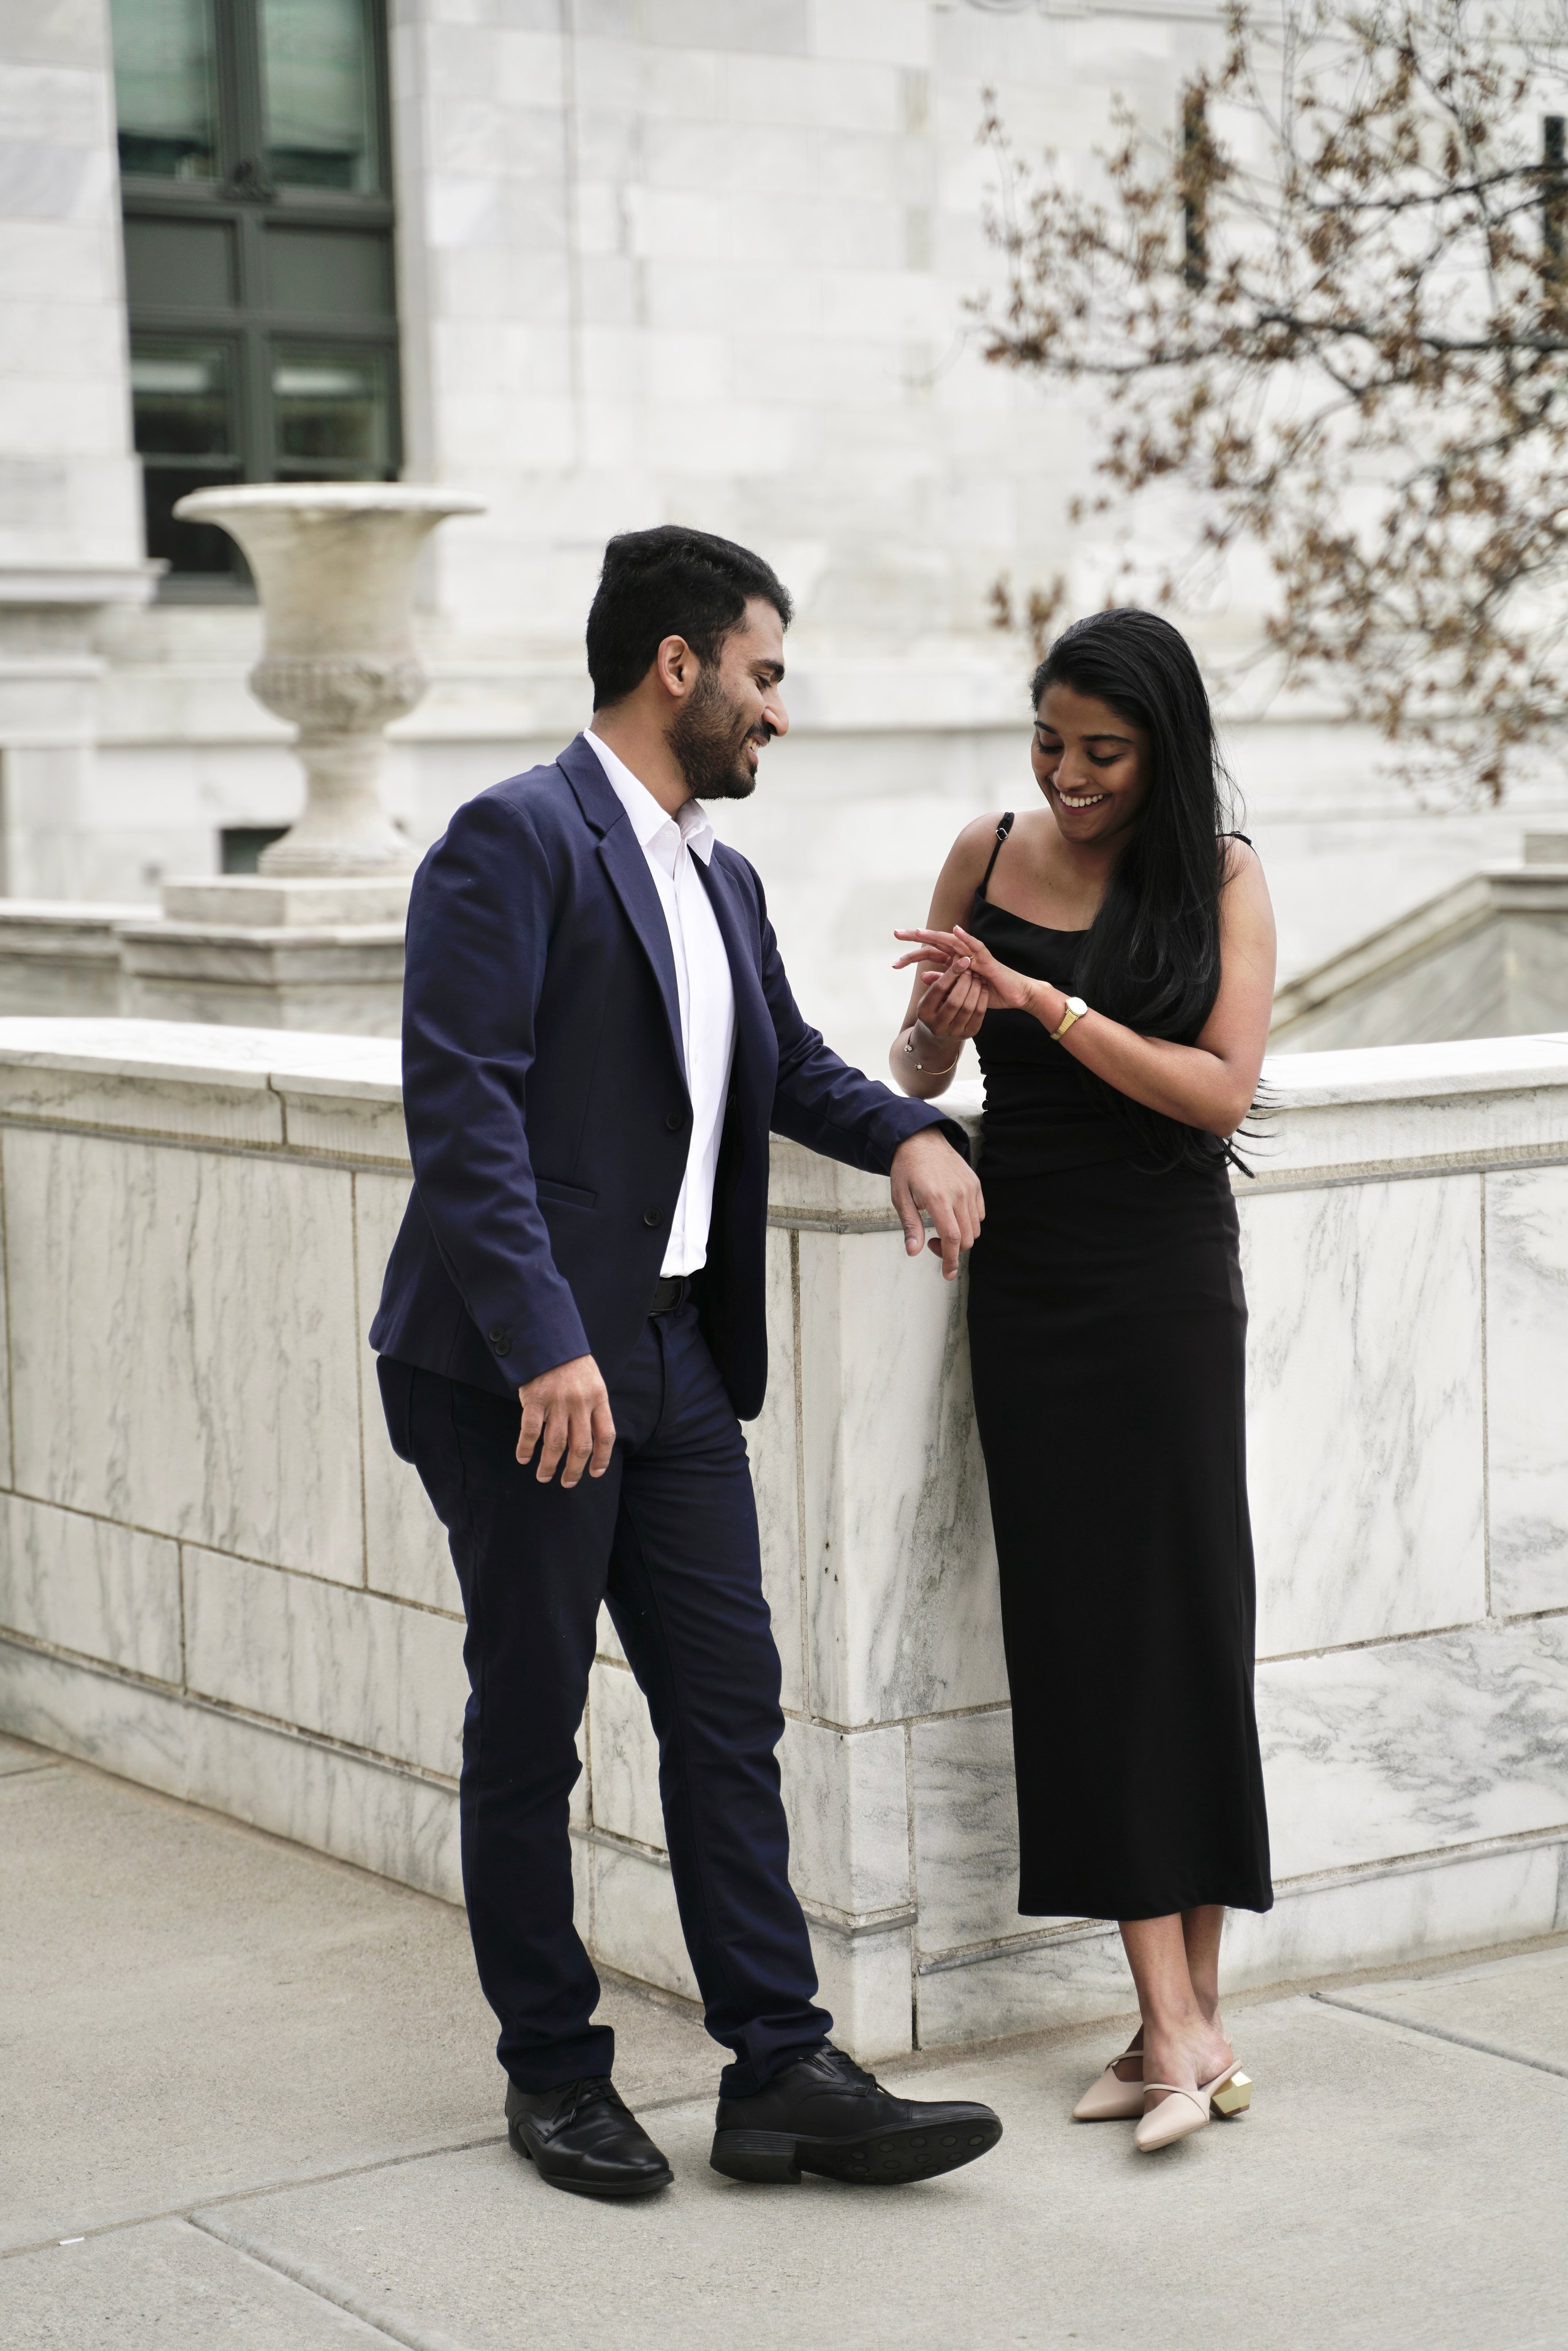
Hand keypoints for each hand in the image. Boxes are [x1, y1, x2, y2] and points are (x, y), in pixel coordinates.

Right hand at [517, 1354, 615, 1487]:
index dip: (602, 1458)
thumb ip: (593, 1406)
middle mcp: (580, 1402)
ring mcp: (557, 1401)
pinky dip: (526, 1447)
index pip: (605, 1435)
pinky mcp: (535, 1399)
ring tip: (544, 1476)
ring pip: (556, 1444)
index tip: (595, 1472)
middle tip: (568, 1483)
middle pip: (581, 1446)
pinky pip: (531, 1431)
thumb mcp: (593, 1381)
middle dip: (575, 1470)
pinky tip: (523, 1458)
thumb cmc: (571, 1362)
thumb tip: (594, 1437)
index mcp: (598, 1398)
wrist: (549, 1338)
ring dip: (550, 1465)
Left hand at [890, 1129, 984, 1280]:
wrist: (921, 1139)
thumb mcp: (900, 1197)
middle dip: (952, 1250)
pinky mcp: (976, 1184)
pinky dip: (970, 1223)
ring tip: (941, 1228)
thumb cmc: (907, 1169)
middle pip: (966, 1238)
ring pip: (975, 1228)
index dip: (950, 1260)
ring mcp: (970, 1188)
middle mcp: (958, 1194)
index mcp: (937, 1199)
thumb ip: (910, 1226)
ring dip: (961, 1238)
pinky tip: (952, 1216)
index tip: (947, 1274)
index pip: (952, 1238)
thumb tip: (913, 1252)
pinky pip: (980, 1214)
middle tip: (932, 1243)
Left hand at [893, 925, 1050, 1021]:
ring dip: (935, 935)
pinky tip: (955, 930)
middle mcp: (962, 954)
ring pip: (952, 941)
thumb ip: (943, 982)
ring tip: (918, 931)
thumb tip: (923, 977)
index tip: (894, 963)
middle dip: (915, 938)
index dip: (912, 956)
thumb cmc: (989, 992)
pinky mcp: (987, 959)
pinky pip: (976, 946)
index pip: (930, 954)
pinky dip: (966, 938)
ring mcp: (974, 955)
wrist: (1014, 995)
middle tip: (895, 934)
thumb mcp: (960, 991)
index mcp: (954, 962)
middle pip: (936, 942)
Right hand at [909, 950, 987, 1040]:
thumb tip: (949, 957)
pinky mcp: (969, 1034)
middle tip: (971, 968)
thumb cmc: (935, 1007)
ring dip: (975, 988)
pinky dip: (983, 997)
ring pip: (968, 1007)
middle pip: (954, 1000)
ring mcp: (953, 1032)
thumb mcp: (931, 995)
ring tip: (978, 975)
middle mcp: (937, 1026)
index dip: (952, 973)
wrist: (940, 1034)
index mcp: (924, 1013)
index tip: (963, 959)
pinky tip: (983, 986)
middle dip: (965, 981)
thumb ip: (938, 978)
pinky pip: (979, 1013)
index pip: (939, 989)